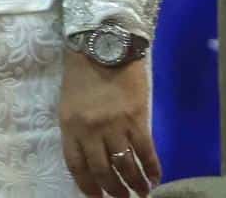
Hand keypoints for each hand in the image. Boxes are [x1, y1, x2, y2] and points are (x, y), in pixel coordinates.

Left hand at [60, 50, 158, 194]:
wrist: (105, 43)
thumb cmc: (83, 69)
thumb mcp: (70, 101)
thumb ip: (78, 128)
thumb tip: (92, 155)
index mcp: (69, 125)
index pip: (76, 166)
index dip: (87, 186)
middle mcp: (90, 130)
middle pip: (102, 171)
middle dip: (114, 191)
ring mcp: (114, 125)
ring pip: (126, 166)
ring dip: (135, 184)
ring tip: (142, 193)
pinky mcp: (137, 119)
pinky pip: (146, 151)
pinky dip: (152, 168)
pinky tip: (156, 178)